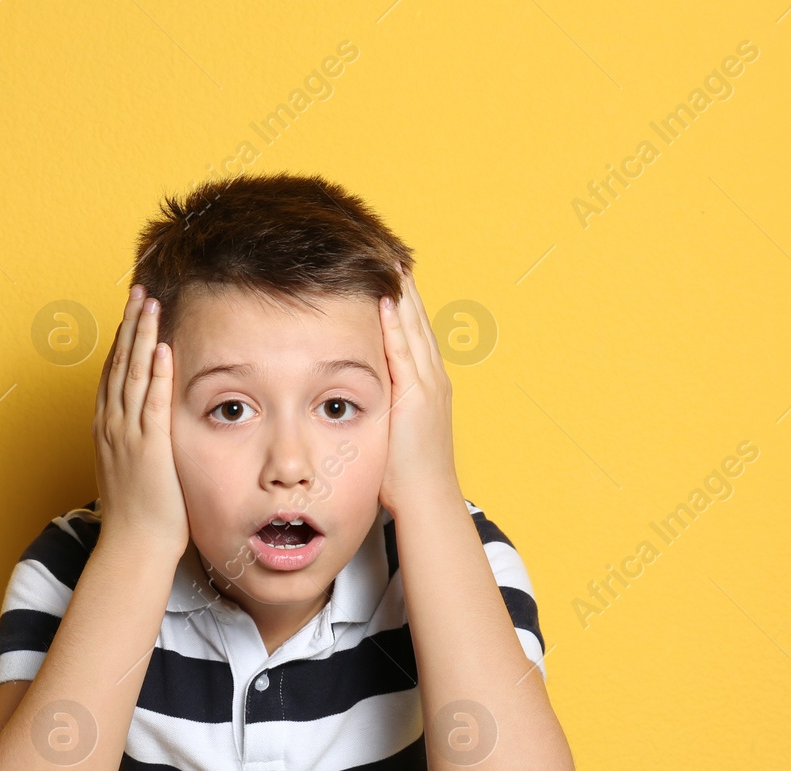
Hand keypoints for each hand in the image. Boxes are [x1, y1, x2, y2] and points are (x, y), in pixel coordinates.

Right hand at [93, 285, 189, 562]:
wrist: (134, 546)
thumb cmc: (139, 515)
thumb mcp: (134, 469)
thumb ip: (139, 443)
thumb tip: (150, 432)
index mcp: (107, 428)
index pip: (112, 373)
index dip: (122, 339)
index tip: (131, 311)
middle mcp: (111, 426)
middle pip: (118, 363)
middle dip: (129, 324)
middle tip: (139, 291)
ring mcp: (127, 435)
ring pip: (132, 374)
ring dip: (141, 336)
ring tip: (149, 303)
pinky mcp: (148, 447)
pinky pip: (151, 403)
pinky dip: (155, 374)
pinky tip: (161, 348)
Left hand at [377, 265, 461, 518]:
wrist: (426, 497)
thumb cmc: (405, 473)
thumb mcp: (395, 429)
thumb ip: (384, 405)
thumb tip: (358, 394)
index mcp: (428, 384)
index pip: (415, 333)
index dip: (405, 302)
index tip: (392, 273)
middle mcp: (432, 378)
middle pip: (418, 321)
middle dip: (407, 287)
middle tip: (394, 253)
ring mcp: (427, 385)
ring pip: (414, 329)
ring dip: (403, 295)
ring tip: (391, 262)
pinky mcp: (417, 396)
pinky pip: (406, 352)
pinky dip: (396, 324)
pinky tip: (387, 301)